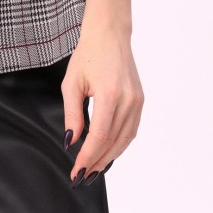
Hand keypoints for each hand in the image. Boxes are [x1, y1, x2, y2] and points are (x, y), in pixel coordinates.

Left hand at [62, 14, 143, 182]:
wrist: (110, 35)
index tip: (76, 171)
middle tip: (82, 177)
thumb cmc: (88, 55)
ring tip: (94, 169)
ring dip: (109, 157)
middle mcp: (128, 100)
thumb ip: (72, 115)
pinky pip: (131, 130)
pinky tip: (108, 153)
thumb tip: (72, 142)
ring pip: (125, 140)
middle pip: (113, 143)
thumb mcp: (72, 84)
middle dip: (96, 163)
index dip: (87, 158)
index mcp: (110, 95)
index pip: (99, 137)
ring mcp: (137, 101)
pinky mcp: (140, 100)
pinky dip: (120, 145)